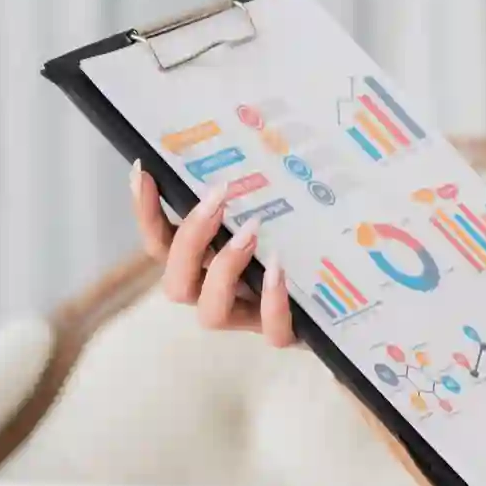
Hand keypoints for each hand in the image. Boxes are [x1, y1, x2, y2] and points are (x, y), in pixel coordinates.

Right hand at [130, 160, 297, 346]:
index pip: (160, 245)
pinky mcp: (285, 335)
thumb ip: (245, 200)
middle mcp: (217, 295)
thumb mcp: (266, 220)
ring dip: (224, 270)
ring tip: (250, 232)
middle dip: (190, 240)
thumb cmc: (295, 250)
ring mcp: (250, 318)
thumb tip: (235, 150)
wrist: (341, 306)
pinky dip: (272, 302)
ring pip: (212, 313)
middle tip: (218, 198)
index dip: (146, 214)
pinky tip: (278, 269)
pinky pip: (272, 331)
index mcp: (204, 268)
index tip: (144, 171)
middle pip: (177, 283)